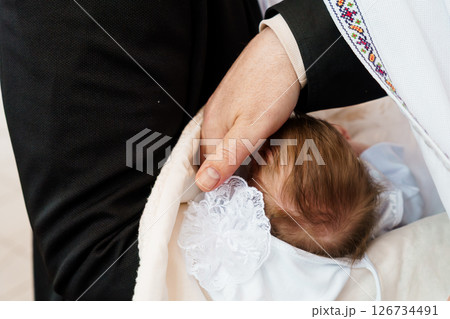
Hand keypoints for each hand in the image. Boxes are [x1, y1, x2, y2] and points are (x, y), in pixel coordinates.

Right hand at [196, 27, 299, 191]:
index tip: (250, 181)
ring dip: (245, 148)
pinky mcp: (236, 98)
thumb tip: (203, 184)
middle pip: (219, 153)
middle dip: (237, 163)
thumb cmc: (271, 89)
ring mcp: (224, 105)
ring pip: (229, 139)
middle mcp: (213, 117)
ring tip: (266, 147)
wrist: (285, 50)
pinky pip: (237, 125)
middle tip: (262, 163)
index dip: (229, 178)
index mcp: (212, 127)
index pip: (210, 167)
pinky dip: (249, 133)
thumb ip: (227, 157)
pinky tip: (264, 131)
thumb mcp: (251, 130)